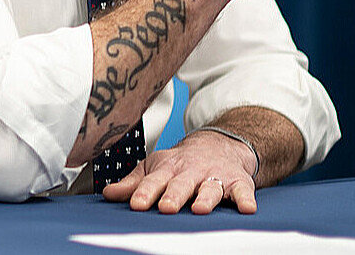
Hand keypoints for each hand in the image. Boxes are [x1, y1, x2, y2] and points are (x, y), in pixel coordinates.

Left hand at [100, 130, 258, 214]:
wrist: (218, 144)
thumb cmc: (181, 162)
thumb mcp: (155, 167)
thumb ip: (133, 183)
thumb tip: (108, 194)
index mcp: (168, 169)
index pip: (153, 181)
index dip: (144, 193)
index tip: (136, 204)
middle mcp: (191, 172)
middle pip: (181, 184)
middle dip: (174, 195)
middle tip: (166, 207)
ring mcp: (215, 176)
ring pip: (210, 187)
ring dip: (205, 198)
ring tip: (200, 209)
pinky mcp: (238, 182)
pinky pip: (243, 191)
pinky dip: (245, 199)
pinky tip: (246, 208)